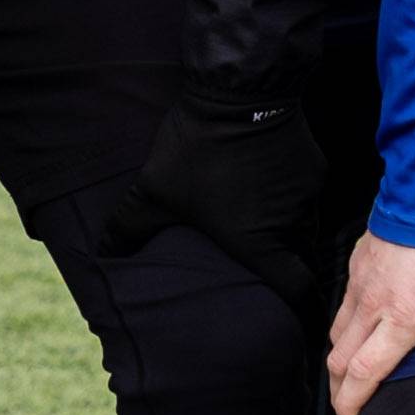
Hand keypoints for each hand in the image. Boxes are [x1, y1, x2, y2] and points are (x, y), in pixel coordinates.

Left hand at [103, 91, 330, 311]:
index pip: (298, 292)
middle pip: (300, 260)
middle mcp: (292, 225)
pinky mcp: (313, 166)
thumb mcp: (154, 193)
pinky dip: (290, 198)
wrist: (239, 90)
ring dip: (287, 232)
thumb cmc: (196, 151)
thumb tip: (100, 256)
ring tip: (262, 228)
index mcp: (260, 243)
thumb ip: (128, 230)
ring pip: (304, 226)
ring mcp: (306, 195)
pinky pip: (306, 194)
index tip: (301, 324)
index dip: (302, 312)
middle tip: (270, 274)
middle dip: (289, 270)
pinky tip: (265, 185)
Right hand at [326, 229, 414, 414]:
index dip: (353, 405)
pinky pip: (342, 305)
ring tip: (348, 380)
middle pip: (340, 361)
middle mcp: (375, 303)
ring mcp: (363, 282)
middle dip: (340, 393)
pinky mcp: (359, 263)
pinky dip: (343, 328)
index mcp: (405, 318)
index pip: (365, 374)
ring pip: (337, 333)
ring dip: (339, 362)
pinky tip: (357, 331)